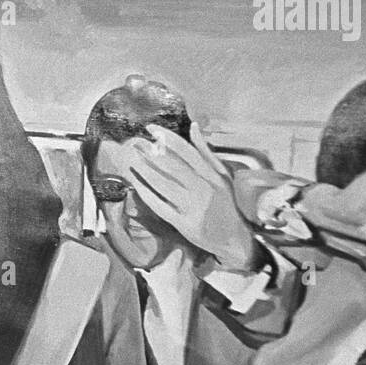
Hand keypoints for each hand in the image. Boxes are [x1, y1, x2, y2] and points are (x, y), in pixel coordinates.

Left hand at [125, 122, 260, 270]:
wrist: (235, 238)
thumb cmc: (227, 204)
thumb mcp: (222, 175)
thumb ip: (206, 152)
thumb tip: (194, 126)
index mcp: (213, 175)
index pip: (187, 151)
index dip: (167, 137)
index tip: (150, 128)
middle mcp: (204, 189)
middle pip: (172, 167)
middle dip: (150, 153)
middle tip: (134, 143)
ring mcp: (193, 207)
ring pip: (163, 185)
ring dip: (144, 171)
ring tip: (130, 159)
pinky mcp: (184, 224)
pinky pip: (160, 206)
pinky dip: (147, 194)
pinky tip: (135, 184)